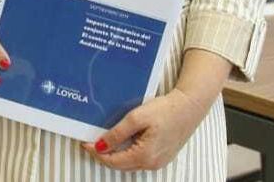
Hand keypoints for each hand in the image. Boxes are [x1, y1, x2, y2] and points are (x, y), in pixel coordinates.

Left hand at [83, 86, 209, 170]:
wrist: (189, 107)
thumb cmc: (165, 110)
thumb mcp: (136, 118)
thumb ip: (117, 134)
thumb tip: (100, 147)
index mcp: (144, 156)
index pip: (112, 161)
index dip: (96, 153)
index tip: (84, 143)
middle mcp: (152, 164)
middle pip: (120, 165)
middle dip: (104, 155)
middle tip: (90, 142)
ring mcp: (158, 162)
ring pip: (129, 164)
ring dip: (115, 155)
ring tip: (103, 141)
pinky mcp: (162, 157)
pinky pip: (139, 160)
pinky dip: (127, 153)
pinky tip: (121, 142)